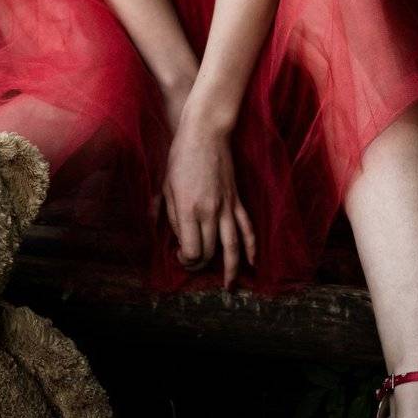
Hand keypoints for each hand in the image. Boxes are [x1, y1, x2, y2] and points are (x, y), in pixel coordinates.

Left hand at [160, 96, 256, 291]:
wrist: (206, 132)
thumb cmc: (181, 156)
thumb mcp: (165, 185)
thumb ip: (167, 213)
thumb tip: (172, 236)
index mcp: (187, 209)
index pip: (191, 249)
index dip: (185, 259)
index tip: (179, 254)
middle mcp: (209, 211)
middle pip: (209, 250)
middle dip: (201, 264)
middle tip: (194, 264)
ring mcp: (226, 206)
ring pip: (232, 246)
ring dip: (231, 269)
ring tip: (229, 285)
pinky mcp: (236, 199)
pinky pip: (246, 227)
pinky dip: (251, 247)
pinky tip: (252, 261)